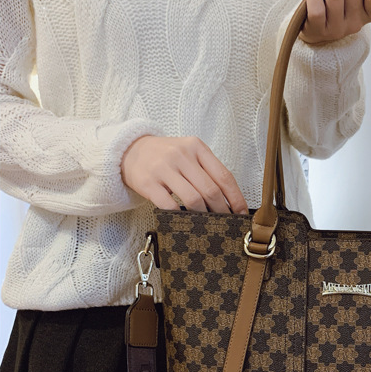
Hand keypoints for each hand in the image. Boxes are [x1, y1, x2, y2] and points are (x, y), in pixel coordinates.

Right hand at [121, 135, 247, 212]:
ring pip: (193, 199)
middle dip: (222, 211)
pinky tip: (186, 221)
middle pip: (210, 190)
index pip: (224, 176)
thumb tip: (230, 201)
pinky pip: (170, 206)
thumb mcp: (188, 154)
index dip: (236, 198)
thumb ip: (207, 171)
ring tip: (207, 223)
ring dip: (204, 216)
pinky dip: (181, 216)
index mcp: (197, 148)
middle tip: (226, 223)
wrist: (129, 150)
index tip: (242, 213)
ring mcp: (164, 168)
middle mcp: (181, 155)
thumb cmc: (165, 156)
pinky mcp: (148, 183)